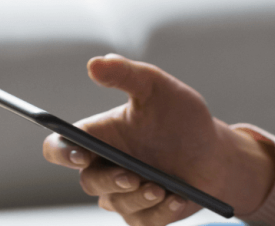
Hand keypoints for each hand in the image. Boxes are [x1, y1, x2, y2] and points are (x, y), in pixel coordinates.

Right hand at [42, 54, 274, 224]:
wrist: (215, 153)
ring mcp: (121, 195)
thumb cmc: (182, 118)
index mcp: (98, 137)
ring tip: (162, 187)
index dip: (62, 152)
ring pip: (115, 204)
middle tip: (132, 175)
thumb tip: (95, 63)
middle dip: (110, 180)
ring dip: (138, 196)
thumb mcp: (158, 88)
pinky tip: (177, 198)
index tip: (80, 153)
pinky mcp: (143, 215)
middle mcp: (104, 168)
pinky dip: (160, 211)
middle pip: (88, 182)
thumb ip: (127, 74)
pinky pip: (143, 221)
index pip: (59, 148)